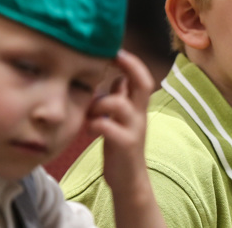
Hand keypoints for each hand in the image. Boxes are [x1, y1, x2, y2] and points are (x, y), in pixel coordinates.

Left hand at [86, 50, 154, 193]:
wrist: (129, 180)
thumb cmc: (120, 145)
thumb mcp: (121, 118)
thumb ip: (120, 99)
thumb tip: (117, 77)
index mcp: (138, 107)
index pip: (142, 78)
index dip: (132, 62)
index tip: (116, 50)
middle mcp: (140, 115)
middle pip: (143, 84)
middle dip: (129, 66)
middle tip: (113, 57)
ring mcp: (134, 129)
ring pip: (119, 104)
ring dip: (98, 103)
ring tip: (89, 112)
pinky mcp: (125, 145)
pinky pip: (107, 126)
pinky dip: (94, 124)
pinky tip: (88, 130)